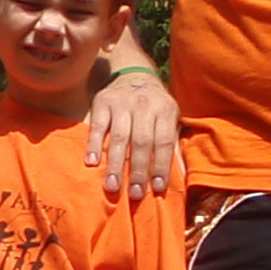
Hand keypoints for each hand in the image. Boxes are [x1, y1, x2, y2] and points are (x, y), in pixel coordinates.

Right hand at [83, 68, 178, 202]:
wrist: (133, 75)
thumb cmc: (154, 106)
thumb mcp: (169, 118)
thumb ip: (171, 142)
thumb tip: (178, 175)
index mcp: (165, 110)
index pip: (163, 142)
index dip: (161, 166)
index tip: (157, 188)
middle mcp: (144, 105)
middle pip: (141, 142)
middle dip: (138, 171)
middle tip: (135, 195)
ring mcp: (122, 103)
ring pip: (119, 137)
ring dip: (116, 164)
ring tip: (112, 186)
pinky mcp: (102, 102)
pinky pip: (98, 126)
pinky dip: (94, 145)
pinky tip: (92, 162)